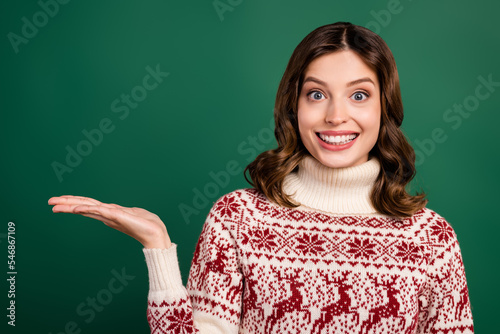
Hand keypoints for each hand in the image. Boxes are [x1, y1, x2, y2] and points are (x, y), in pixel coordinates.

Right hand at [48, 195, 171, 248]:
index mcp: (109, 213)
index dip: (73, 203)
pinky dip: (88, 209)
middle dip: (66, 204)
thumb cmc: (147, 224)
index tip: (58, 201)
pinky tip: (77, 208)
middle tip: (49, 202)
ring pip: (87, 208)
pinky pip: (100, 211)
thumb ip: (121, 212)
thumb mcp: (131, 213)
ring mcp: (111, 216)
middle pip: (83, 206)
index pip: (88, 205)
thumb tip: (114, 211)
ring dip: (71, 206)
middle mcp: (107, 215)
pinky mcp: (117, 217)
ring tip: (56, 205)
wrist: (156, 234)